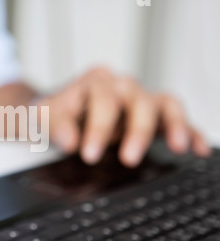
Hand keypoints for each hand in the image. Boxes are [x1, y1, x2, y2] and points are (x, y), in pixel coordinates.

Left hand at [38, 67, 210, 166]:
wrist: (57, 112)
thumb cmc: (53, 113)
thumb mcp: (44, 117)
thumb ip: (56, 126)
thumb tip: (71, 142)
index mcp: (95, 81)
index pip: (104, 99)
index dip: (99, 127)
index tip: (90, 154)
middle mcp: (121, 86)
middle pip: (139, 99)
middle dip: (137, 130)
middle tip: (129, 158)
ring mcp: (138, 99)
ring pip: (164, 103)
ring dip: (174, 124)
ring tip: (179, 147)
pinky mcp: (150, 115)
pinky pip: (174, 118)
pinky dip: (189, 131)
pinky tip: (197, 149)